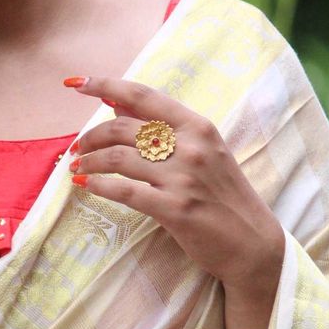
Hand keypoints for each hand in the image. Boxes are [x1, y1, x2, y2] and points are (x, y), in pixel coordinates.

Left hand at [64, 76, 284, 295]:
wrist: (253, 245)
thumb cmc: (222, 196)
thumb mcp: (202, 152)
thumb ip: (162, 128)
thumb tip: (116, 104)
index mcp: (198, 126)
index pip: (143, 95)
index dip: (105, 85)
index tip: (76, 83)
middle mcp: (191, 146)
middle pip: (122, 127)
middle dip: (90, 136)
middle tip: (76, 149)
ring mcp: (183, 177)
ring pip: (117, 157)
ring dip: (88, 162)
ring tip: (77, 169)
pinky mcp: (175, 208)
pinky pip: (123, 191)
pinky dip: (98, 186)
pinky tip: (86, 187)